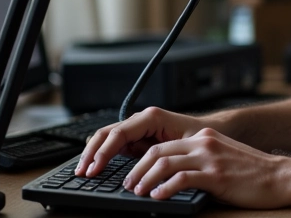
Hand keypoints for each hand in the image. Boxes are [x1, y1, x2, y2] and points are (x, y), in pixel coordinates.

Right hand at [75, 106, 205, 177]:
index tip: (93, 169)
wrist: (209, 131)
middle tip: (81, 172)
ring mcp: (138, 127)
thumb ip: (160, 154)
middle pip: (108, 132)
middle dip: (92, 151)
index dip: (103, 152)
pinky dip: (102, 153)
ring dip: (94, 152)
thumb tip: (140, 169)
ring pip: (108, 136)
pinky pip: (115, 142)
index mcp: (152, 117)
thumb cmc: (199, 136)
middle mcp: (143, 119)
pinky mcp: (138, 137)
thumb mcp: (181, 145)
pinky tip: (95, 164)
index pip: (119, 133)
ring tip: (83, 170)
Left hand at [119, 127, 290, 207]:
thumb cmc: (252, 173)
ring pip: (165, 162)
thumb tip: (173, 175)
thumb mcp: (222, 158)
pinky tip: (157, 198)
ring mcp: (210, 157)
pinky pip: (182, 178)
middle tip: (128, 184)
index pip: (164, 144)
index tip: (133, 174)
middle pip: (159, 150)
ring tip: (137, 192)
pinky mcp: (215, 174)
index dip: (143, 159)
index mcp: (205, 137)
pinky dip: (165, 188)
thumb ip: (200, 160)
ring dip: (146, 179)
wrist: (279, 176)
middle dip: (138, 169)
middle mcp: (205, 142)